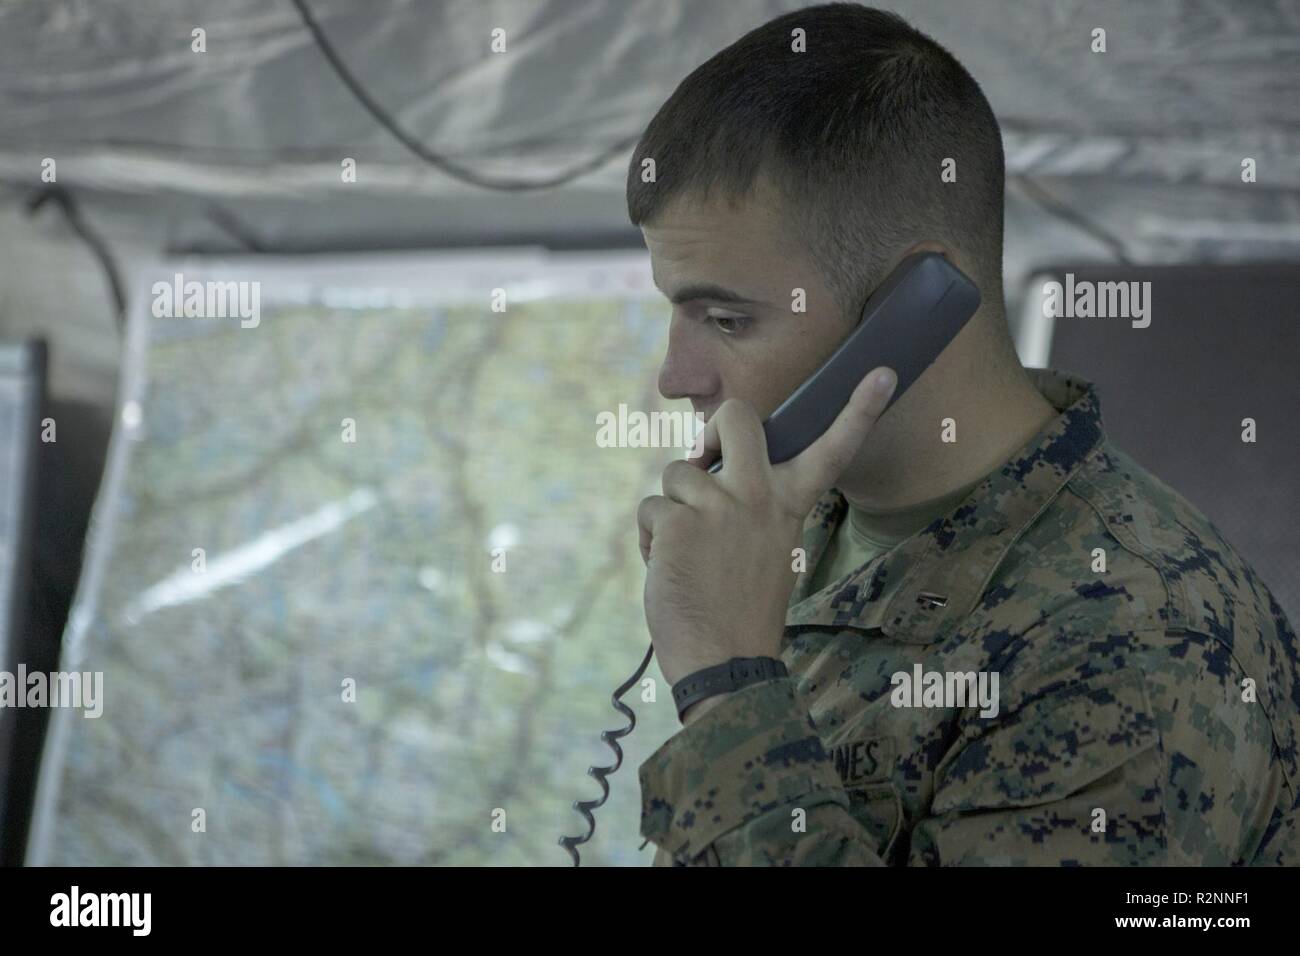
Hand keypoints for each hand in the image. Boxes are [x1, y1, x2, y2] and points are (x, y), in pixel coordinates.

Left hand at [637, 366, 897, 687]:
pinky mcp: (676, 522)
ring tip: (686, 553)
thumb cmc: (741, 610)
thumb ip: (749, 506)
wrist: (724, 663)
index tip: (884, 373)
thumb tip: (706, 470)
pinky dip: (650, 538)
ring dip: (671, 509)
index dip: (859, 409)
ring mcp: (717, 506)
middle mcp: (758, 496)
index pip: (832, 450)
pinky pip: (650, 509)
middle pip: (735, 418)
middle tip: (711, 454)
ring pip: (676, 473)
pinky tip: (667, 568)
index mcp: (790, 505)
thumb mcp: (766, 549)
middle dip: (718, 425)